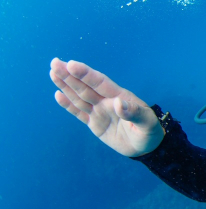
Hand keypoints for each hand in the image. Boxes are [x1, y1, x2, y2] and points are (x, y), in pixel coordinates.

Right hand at [49, 58, 164, 156]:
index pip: (100, 83)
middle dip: (70, 75)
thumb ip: (134, 113)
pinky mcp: (95, 123)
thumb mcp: (147, 123)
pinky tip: (58, 94)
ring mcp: (100, 111)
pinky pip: (79, 112)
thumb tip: (118, 103)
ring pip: (79, 96)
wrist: (147, 146)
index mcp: (120, 97)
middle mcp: (107, 101)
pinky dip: (68, 104)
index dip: (86, 74)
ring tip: (53, 72)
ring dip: (66, 85)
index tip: (71, 64)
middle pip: (85, 86)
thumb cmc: (150, 131)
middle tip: (54, 62)